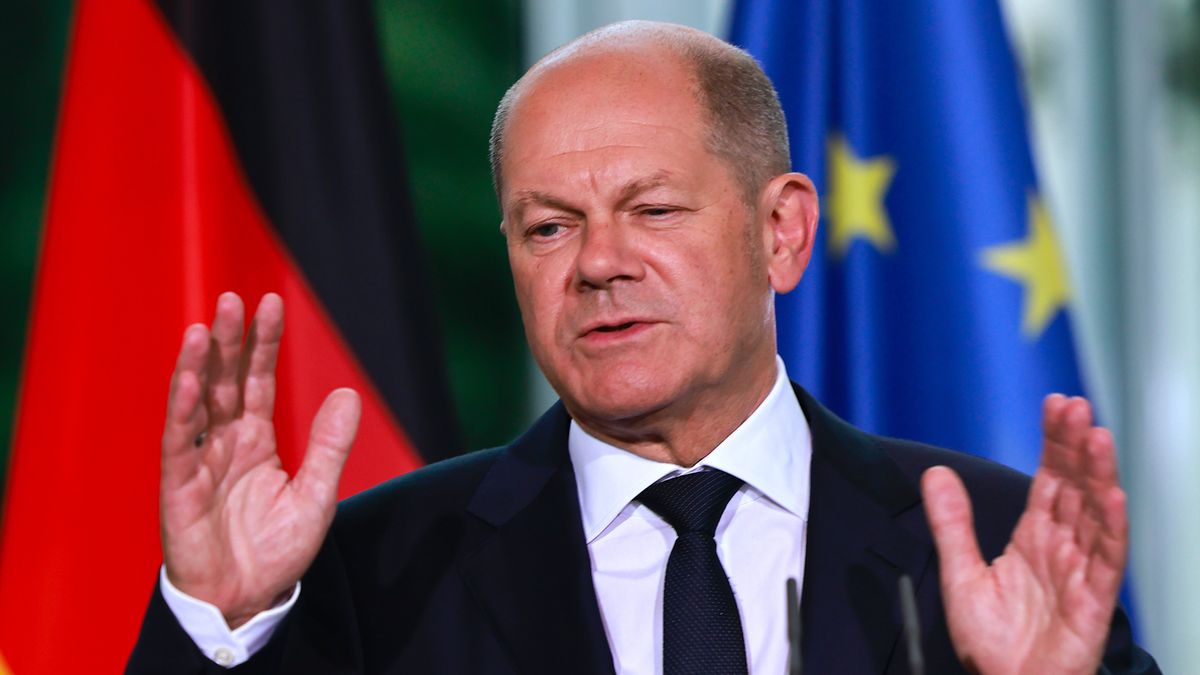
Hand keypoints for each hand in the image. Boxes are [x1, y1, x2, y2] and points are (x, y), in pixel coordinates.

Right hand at [160, 292, 360, 627]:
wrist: (246, 598)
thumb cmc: (276, 551)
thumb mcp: (317, 494)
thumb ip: (330, 445)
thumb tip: (349, 393)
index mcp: (256, 440)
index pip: (257, 380)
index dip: (263, 344)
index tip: (271, 303)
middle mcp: (225, 442)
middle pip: (224, 381)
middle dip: (228, 341)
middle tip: (234, 299)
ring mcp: (200, 461)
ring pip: (196, 402)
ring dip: (198, 364)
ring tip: (205, 326)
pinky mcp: (179, 486)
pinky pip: (179, 441)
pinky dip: (182, 408)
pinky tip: (189, 377)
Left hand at [922, 395, 1127, 673]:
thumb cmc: (992, 642)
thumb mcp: (960, 573)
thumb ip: (951, 523)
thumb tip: (936, 474)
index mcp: (1035, 537)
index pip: (1050, 479)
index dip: (1054, 443)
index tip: (1056, 405)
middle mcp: (1062, 548)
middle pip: (1075, 486)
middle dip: (1076, 445)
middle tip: (1076, 405)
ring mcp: (1080, 571)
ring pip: (1096, 513)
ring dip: (1097, 474)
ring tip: (1096, 435)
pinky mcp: (1092, 601)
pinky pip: (1106, 559)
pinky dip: (1110, 526)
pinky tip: (1111, 496)